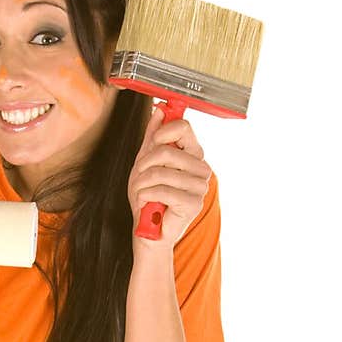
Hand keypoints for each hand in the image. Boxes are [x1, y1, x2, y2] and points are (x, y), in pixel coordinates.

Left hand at [128, 106, 211, 251]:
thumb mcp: (145, 162)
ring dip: (142, 183)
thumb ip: (154, 137)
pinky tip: (146, 202)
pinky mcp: (193, 204)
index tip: (154, 140)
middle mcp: (201, 169)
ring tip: (142, 192)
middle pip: (168, 150)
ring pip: (162, 171)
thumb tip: (160, 110)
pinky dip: (146, 195)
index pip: (184, 127)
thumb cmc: (148, 198)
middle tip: (140, 177)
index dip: (164, 131)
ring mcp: (200, 187)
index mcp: (192, 155)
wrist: (148, 231)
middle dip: (145, 165)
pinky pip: (163, 189)